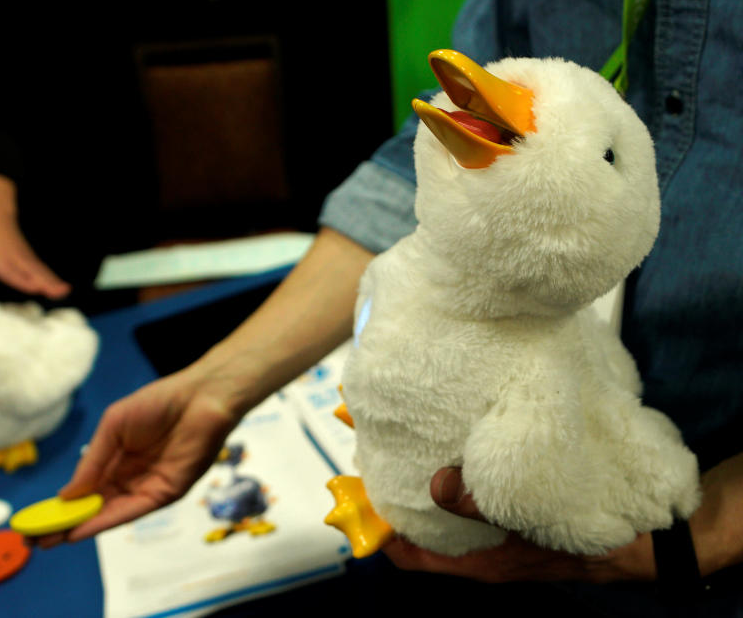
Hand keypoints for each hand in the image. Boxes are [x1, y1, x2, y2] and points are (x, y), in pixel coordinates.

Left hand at [0, 173, 70, 298]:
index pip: (12, 270)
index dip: (22, 279)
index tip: (35, 288)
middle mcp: (15, 257)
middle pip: (31, 271)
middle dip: (44, 281)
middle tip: (57, 292)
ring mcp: (25, 258)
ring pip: (40, 271)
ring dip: (53, 282)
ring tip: (64, 292)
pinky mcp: (30, 259)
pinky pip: (43, 271)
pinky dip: (53, 279)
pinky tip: (61, 288)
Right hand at [34, 364, 242, 547]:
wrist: (199, 397)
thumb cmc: (158, 403)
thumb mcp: (113, 426)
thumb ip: (92, 460)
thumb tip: (67, 495)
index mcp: (117, 459)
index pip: (85, 488)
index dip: (62, 505)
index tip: (36, 519)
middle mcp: (130, 477)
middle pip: (94, 506)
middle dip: (65, 524)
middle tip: (35, 540)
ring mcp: (147, 487)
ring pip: (109, 513)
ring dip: (81, 528)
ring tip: (50, 540)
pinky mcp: (166, 493)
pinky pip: (132, 510)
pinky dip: (106, 521)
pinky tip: (82, 530)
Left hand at [381, 467, 656, 582]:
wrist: (647, 540)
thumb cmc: (590, 538)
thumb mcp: (534, 521)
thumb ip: (482, 505)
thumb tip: (436, 484)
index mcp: (478, 563)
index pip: (409, 555)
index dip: (378, 530)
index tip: (357, 495)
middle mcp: (479, 551)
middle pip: (421, 530)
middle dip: (397, 498)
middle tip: (377, 455)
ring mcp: (495, 534)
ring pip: (445, 512)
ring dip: (426, 483)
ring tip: (407, 442)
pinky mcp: (512, 514)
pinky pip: (471, 498)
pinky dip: (457, 476)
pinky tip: (454, 442)